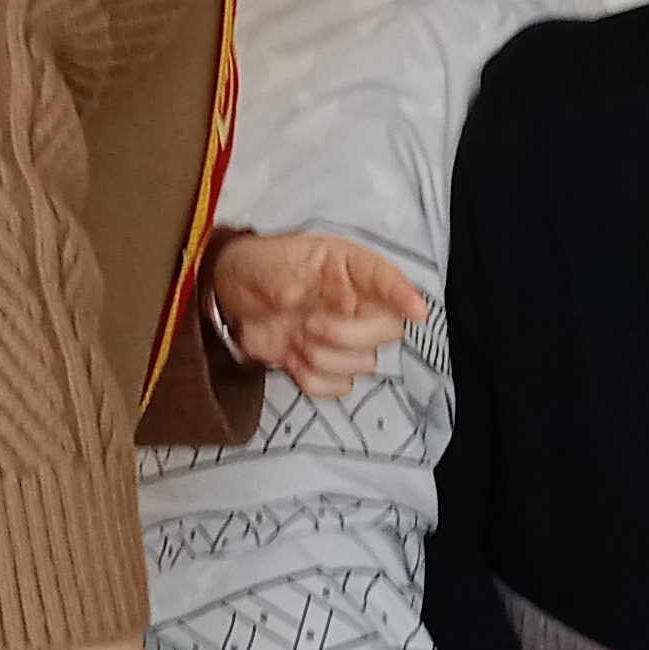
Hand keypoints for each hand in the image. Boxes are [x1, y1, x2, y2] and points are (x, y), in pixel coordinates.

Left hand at [208, 229, 430, 397]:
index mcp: (347, 268)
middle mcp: (357, 303)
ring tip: (294, 340)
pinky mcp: (328, 365)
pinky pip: (339, 386)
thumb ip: (281, 278)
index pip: (385, 277)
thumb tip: (294, 297)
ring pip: (365, 363)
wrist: (231, 300)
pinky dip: (313, 381)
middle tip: (310, 326)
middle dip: (351, 336)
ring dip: (325, 359)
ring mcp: (346, 337)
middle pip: (389, 329)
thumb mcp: (264, 262)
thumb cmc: (257, 270)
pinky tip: (292, 360)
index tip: (417, 310)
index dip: (404, 293)